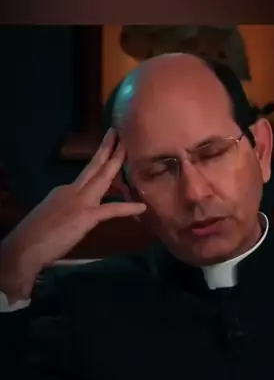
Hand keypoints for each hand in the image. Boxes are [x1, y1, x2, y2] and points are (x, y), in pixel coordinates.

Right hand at [0, 130, 145, 294]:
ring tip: (128, 150)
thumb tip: (76, 213)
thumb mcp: (53, 216)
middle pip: (94, 167)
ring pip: (102, 178)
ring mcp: (80, 202)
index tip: (107, 148)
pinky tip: (141, 207)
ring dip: (117, 163)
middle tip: (119, 134)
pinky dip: (127, 208)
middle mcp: (72, 191)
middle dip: (108, 150)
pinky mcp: (85, 216)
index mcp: (64, 191)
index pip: (86, 174)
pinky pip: (111, 210)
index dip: (98, 161)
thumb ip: (67, 210)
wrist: (26, 245)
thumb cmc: (36, 235)